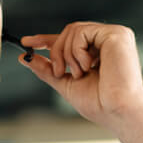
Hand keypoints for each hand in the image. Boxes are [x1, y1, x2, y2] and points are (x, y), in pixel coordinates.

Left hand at [20, 22, 142, 142]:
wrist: (117, 112)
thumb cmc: (100, 104)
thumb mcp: (66, 84)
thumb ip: (48, 70)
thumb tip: (25, 58)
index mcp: (99, 52)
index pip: (70, 39)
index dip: (46, 39)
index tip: (26, 42)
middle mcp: (107, 40)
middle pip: (68, 32)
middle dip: (56, 52)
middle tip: (58, 72)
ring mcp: (113, 36)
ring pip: (73, 30)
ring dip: (66, 55)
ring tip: (79, 74)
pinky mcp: (116, 34)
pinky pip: (82, 32)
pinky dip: (77, 51)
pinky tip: (89, 67)